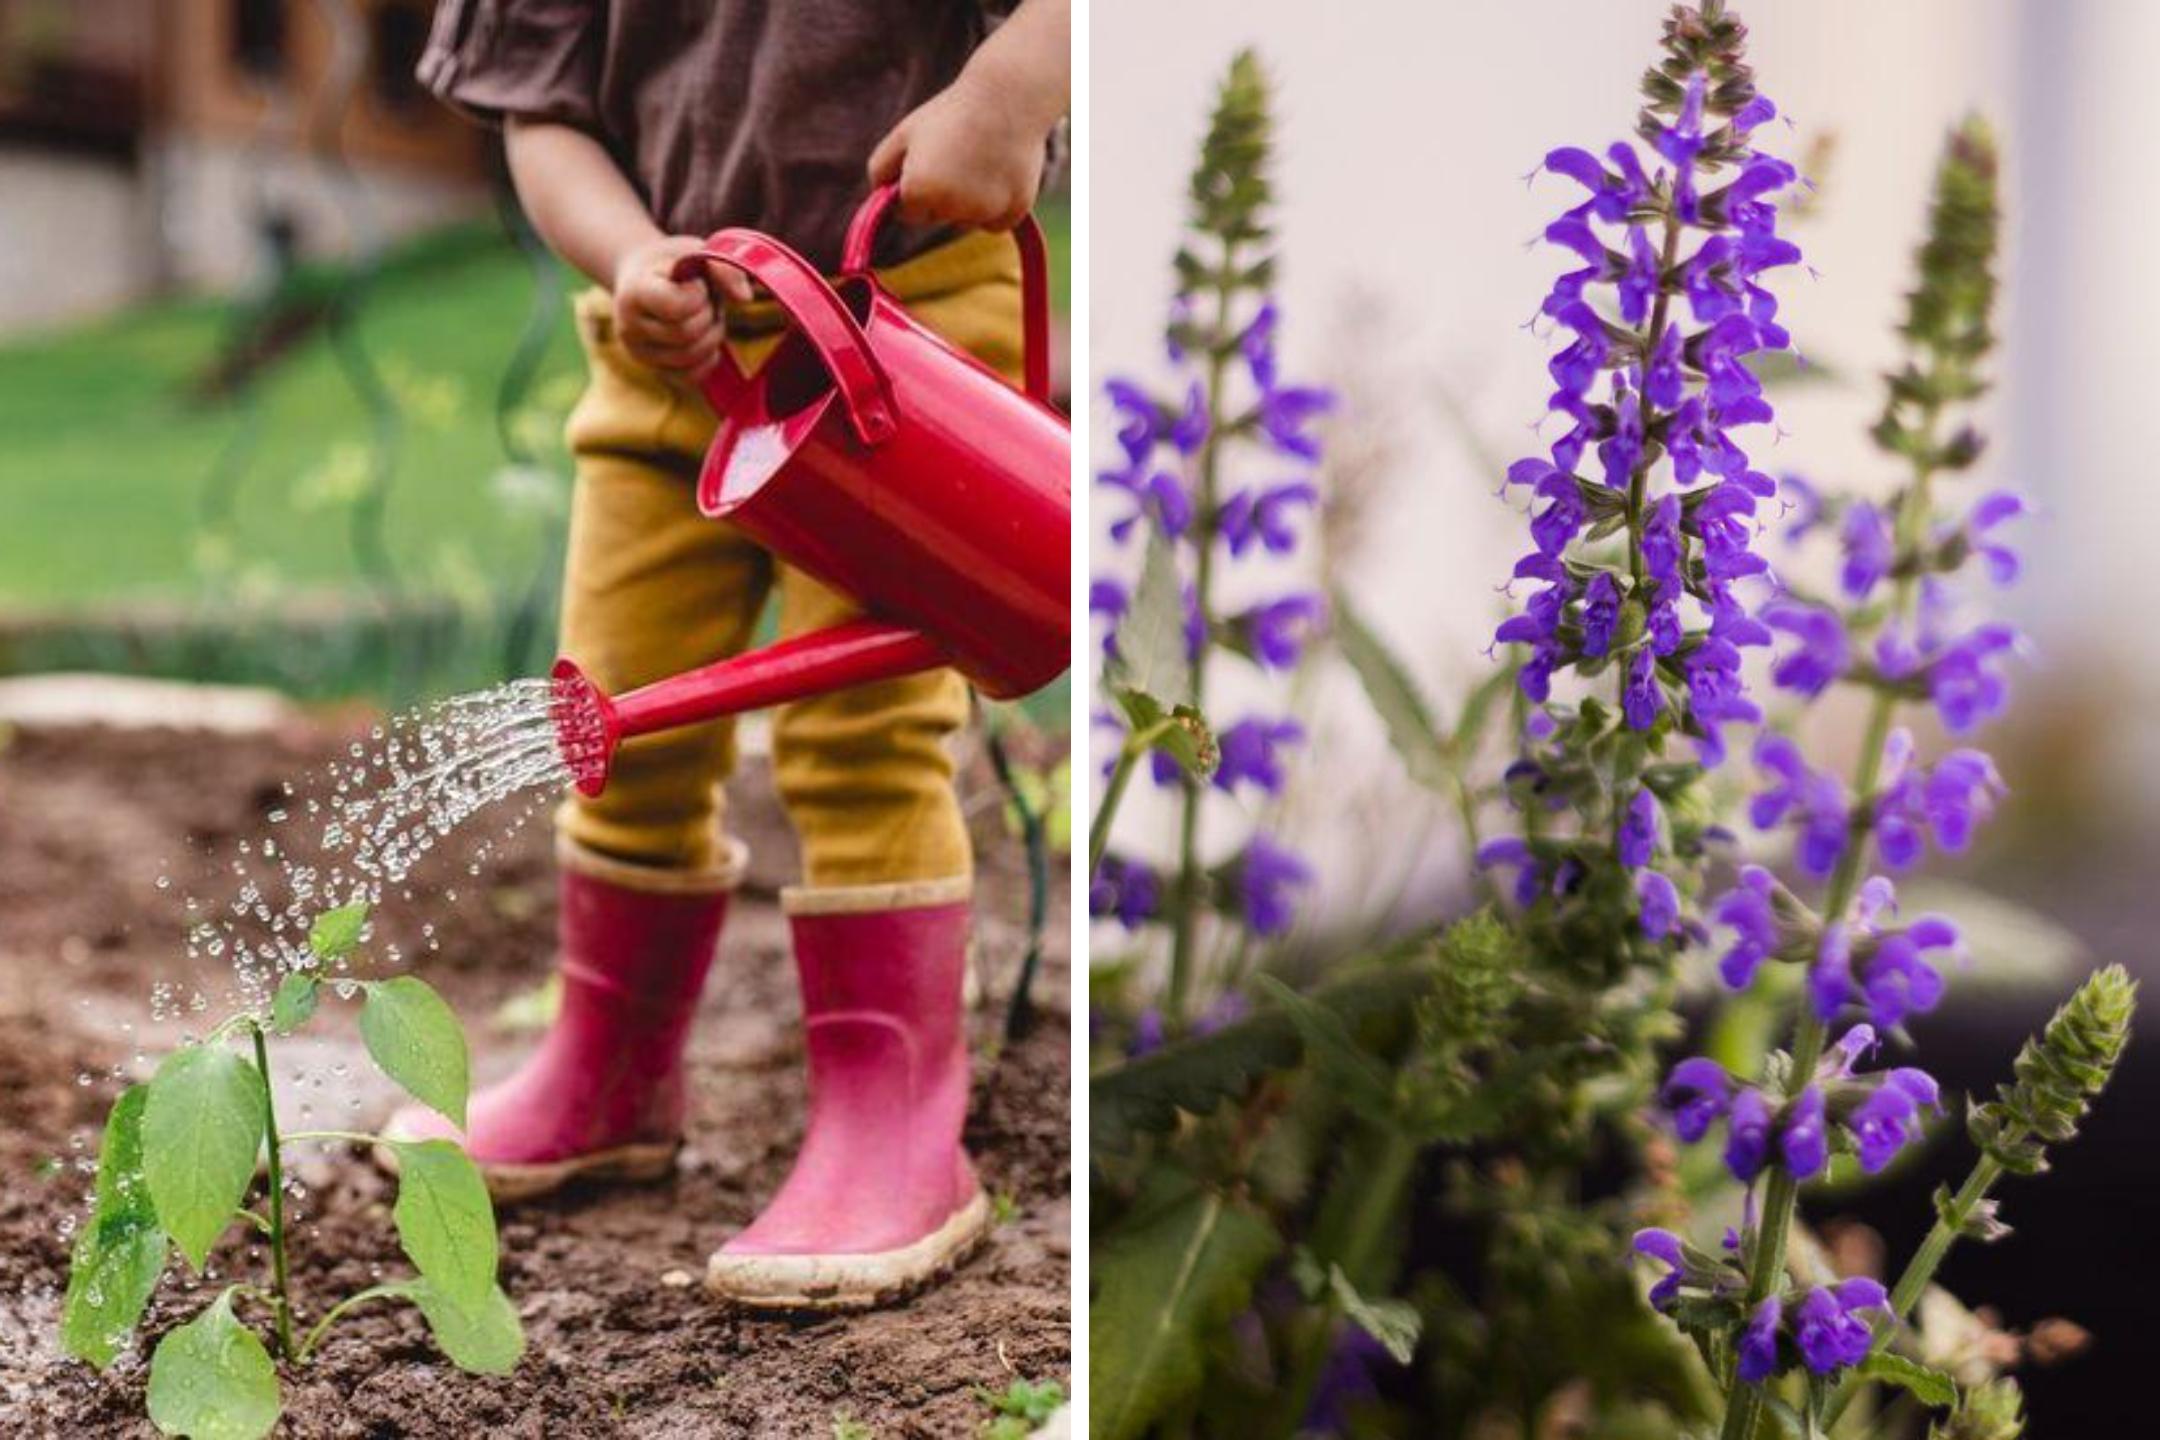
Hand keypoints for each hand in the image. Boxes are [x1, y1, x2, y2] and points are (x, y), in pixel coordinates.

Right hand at [609, 235, 752, 372]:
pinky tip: (704, 336)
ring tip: (704, 315)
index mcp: (633, 293)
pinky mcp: (656, 370)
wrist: (643, 276)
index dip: (698, 295)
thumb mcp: (694, 252)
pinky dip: (708, 358)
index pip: (676, 308)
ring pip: (691, 358)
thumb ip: (722, 268)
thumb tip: (745, 298)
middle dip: (707, 315)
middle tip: (705, 299)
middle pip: (686, 335)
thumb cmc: (672, 263)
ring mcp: (640, 354)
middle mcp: (629, 328)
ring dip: (711, 335)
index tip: (695, 282)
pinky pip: (692, 377)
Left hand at [867, 68, 1048, 231]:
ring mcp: (984, 212)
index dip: (914, 188)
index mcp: (919, 190)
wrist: (1008, 97)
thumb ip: (881, 168)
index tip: (927, 161)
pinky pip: (994, 221)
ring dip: (968, 202)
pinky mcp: (1013, 213)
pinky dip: (996, 205)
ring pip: (967, 220)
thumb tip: (879, 199)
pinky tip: (999, 171)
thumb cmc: (951, 113)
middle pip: (938, 218)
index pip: (908, 213)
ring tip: (978, 160)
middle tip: (956, 155)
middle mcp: (951, 208)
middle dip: (940, 197)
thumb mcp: (905, 133)